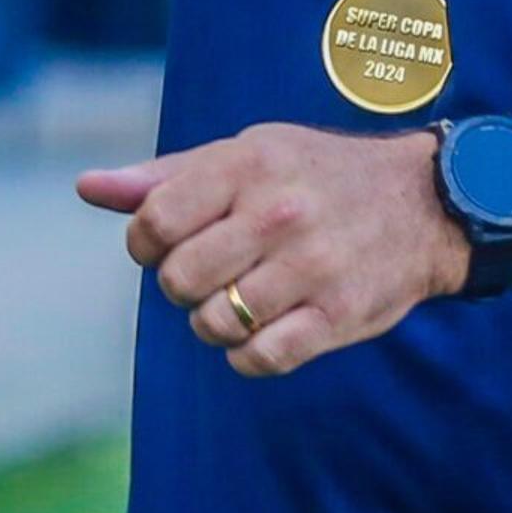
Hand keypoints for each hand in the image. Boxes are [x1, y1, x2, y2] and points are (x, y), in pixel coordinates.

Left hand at [77, 125, 469, 378]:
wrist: (424, 203)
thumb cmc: (316, 176)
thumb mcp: (246, 153)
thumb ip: (165, 177)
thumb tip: (86, 187)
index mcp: (248, 164)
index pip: (155, 221)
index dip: (146, 245)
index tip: (169, 244)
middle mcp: (278, 212)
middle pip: (179, 280)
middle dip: (184, 286)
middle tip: (213, 272)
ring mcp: (310, 267)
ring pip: (214, 324)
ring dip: (216, 322)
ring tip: (242, 299)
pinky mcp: (339, 315)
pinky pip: (259, 359)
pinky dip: (247, 355)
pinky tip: (262, 331)